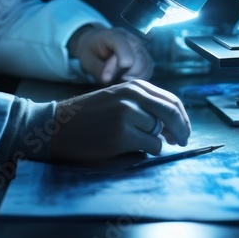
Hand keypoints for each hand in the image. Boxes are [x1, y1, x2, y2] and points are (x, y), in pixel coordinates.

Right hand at [50, 79, 191, 161]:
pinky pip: (151, 146)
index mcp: (133, 86)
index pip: (170, 100)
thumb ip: (142, 103)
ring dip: (155, 142)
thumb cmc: (86, 116)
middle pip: (172, 113)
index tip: (183, 130)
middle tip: (181, 141)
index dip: (182, 117)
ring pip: (160, 133)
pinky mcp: (123, 134)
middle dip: (182, 130)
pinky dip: (146, 151)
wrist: (55, 126)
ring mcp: (128, 114)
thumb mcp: (115, 98)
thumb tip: (171, 124)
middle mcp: (132, 96)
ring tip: (137, 143)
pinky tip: (129, 148)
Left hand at [71, 26, 153, 84]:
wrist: (96, 41)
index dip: (117, 66)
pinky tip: (128, 77)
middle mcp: (131, 39)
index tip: (107, 78)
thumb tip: (107, 79)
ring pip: (146, 66)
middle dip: (126, 75)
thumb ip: (97, 68)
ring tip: (120, 77)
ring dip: (134, 77)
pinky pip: (149, 69)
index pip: (124, 50)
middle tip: (114, 78)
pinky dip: (140, 77)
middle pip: (139, 61)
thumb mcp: (86, 59)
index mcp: (114, 35)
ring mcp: (140, 46)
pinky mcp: (145, 55)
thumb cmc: (91, 51)